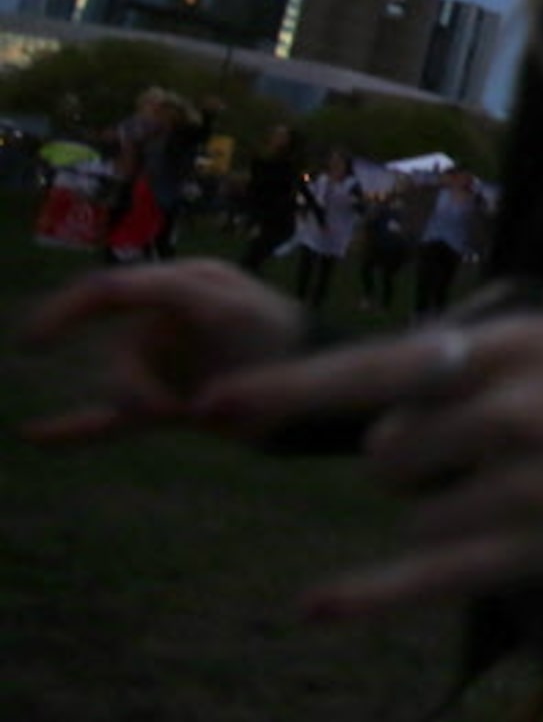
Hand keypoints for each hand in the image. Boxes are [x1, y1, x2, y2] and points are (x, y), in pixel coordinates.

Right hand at [17, 258, 308, 444]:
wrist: (331, 389)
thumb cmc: (283, 336)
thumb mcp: (223, 308)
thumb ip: (165, 299)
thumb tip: (108, 328)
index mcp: (186, 286)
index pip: (109, 292)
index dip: (65, 312)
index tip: (31, 342)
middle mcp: (172, 323)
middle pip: (119, 353)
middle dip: (134, 383)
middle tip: (169, 409)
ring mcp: (172, 366)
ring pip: (122, 390)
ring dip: (143, 405)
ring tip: (189, 414)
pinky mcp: (175, 405)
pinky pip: (116, 419)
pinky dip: (77, 427)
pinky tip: (34, 435)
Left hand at [195, 284, 542, 622]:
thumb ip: (487, 313)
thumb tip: (408, 345)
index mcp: (509, 348)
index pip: (379, 366)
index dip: (290, 390)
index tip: (212, 406)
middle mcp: (508, 413)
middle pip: (388, 452)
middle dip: (407, 457)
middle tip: (469, 451)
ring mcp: (522, 486)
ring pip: (414, 511)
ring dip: (438, 508)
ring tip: (508, 493)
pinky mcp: (539, 550)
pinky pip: (434, 575)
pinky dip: (371, 594)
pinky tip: (315, 606)